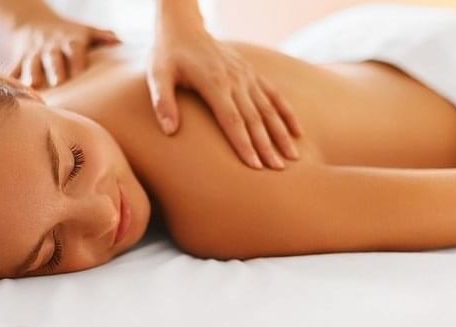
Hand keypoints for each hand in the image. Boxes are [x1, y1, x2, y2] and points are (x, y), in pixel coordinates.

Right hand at [8, 15, 120, 88]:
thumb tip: (120, 41)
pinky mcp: (20, 59)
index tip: (80, 72)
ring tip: (34, 88)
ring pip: (32, 64)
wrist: (32, 20)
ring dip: (32, 75)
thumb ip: (102, 35)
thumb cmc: (67, 32)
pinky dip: (12, 80)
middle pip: (53, 58)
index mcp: (70, 41)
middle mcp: (51, 47)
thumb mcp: (85, 30)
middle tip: (59, 83)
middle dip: (55, 69)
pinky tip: (10, 92)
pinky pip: (14, 70)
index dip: (77, 59)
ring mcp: (34, 53)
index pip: (74, 48)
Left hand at [147, 26, 301, 169]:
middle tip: (278, 170)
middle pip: (254, 119)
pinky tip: (297, 132)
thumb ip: (163, 102)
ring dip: (281, 134)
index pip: (232, 120)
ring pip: (268, 109)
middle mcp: (235, 80)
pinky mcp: (251, 73)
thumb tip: (169, 131)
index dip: (244, 144)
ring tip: (292, 157)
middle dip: (267, 146)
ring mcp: (246, 76)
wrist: (183, 27)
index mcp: (213, 83)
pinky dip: (287, 113)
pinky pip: (274, 95)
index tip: (255, 166)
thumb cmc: (167, 54)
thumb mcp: (157, 75)